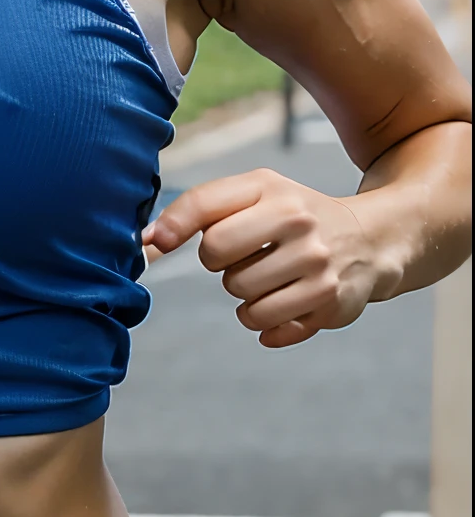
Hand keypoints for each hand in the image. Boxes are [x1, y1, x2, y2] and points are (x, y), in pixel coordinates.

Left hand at [143, 167, 392, 346]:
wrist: (371, 239)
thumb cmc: (294, 216)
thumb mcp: (255, 194)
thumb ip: (199, 208)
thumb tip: (146, 241)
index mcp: (273, 189)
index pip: (205, 208)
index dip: (172, 228)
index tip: (156, 243)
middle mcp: (299, 223)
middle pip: (217, 260)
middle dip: (222, 265)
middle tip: (247, 257)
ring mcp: (318, 265)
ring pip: (242, 300)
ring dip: (246, 296)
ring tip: (271, 279)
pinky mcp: (329, 303)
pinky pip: (268, 328)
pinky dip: (266, 322)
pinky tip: (285, 302)